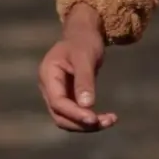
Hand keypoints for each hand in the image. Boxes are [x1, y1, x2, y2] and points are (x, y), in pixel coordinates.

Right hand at [38, 2, 117, 132]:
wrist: (84, 33)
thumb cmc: (84, 41)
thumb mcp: (85, 57)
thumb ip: (84, 80)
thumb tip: (88, 106)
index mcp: (47, 75)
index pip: (57, 102)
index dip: (74, 113)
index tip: (94, 119)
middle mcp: (48, 87)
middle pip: (60, 115)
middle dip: (82, 122)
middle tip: (107, 122)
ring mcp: (56, 93)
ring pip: (67, 118)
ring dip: (87, 124)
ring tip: (110, 121)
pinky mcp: (67, 96)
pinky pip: (75, 113)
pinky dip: (88, 118)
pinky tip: (105, 119)